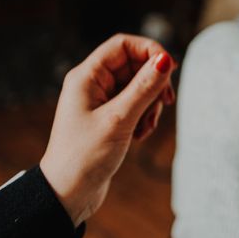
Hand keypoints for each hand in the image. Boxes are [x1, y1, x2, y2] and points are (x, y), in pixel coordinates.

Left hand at [40, 34, 177, 226]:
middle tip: (165, 103)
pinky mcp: (109, 117)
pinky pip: (136, 104)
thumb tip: (166, 59)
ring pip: (139, 86)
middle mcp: (93, 84)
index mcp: (87, 77)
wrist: (68, 193)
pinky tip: (141, 135)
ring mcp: (101, 101)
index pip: (124, 45)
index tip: (170, 69)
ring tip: (146, 127)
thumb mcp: (120, 119)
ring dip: (151, 104)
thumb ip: (144, 87)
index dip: (150, 51)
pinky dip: (145, 116)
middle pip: (135, 65)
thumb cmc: (84, 156)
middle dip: (154, 83)